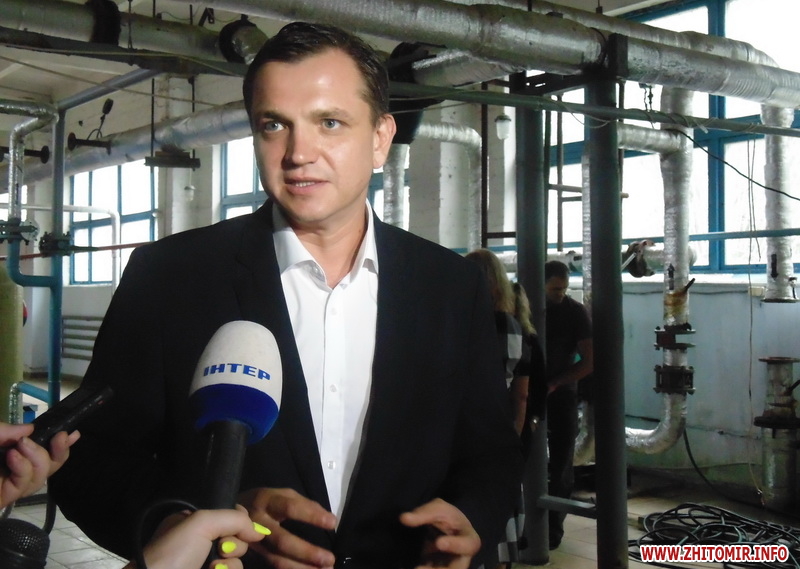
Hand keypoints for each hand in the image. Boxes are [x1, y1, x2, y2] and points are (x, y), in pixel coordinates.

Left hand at [1, 423, 79, 507]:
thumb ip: (4, 430)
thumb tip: (30, 428)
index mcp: (12, 456)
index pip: (42, 451)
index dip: (60, 445)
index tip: (74, 434)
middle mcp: (14, 473)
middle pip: (49, 466)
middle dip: (59, 451)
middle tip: (59, 436)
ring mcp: (11, 488)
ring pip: (41, 476)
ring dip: (38, 457)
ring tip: (22, 444)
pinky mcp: (5, 498)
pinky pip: (25, 485)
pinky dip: (24, 468)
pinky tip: (14, 456)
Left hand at [123, 506, 268, 568]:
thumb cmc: (174, 552)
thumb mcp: (201, 522)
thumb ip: (234, 518)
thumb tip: (260, 531)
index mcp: (193, 523)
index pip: (229, 515)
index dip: (239, 520)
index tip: (240, 525)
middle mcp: (201, 543)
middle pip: (238, 537)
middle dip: (234, 543)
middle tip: (221, 548)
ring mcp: (207, 564)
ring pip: (237, 559)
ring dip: (230, 562)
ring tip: (214, 567)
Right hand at [239, 487, 336, 567]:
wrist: (230, 513)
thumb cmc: (266, 502)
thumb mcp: (283, 494)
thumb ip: (304, 504)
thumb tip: (329, 519)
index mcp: (267, 501)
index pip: (290, 507)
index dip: (311, 515)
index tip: (333, 523)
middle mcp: (257, 523)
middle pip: (282, 541)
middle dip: (307, 552)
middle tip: (329, 560)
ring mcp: (252, 543)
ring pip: (276, 559)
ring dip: (301, 568)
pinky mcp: (252, 556)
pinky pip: (273, 566)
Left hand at [400, 498, 480, 568]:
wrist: (446, 531)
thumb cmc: (449, 519)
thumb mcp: (440, 510)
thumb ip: (424, 513)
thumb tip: (404, 518)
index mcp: (469, 540)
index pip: (468, 545)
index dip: (455, 545)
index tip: (439, 542)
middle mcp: (461, 559)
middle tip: (420, 568)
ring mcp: (449, 567)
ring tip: (416, 568)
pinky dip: (421, 568)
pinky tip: (407, 568)